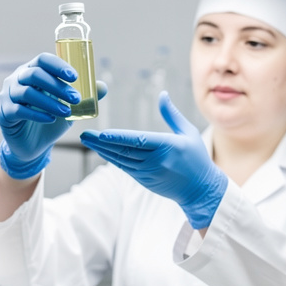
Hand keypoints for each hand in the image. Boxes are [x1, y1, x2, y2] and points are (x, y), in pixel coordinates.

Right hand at [0, 53, 105, 179]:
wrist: (34, 145)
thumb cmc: (50, 119)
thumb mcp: (70, 107)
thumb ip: (84, 97)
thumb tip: (103, 87)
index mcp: (32, 71)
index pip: (42, 60)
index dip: (58, 65)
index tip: (75, 76)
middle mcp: (17, 80)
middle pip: (34, 74)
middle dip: (57, 86)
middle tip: (76, 98)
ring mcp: (8, 96)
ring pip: (27, 93)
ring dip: (49, 102)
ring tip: (67, 112)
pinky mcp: (4, 114)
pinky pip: (18, 110)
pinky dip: (37, 114)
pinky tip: (51, 120)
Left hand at [80, 92, 227, 229]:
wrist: (200, 190)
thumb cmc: (196, 158)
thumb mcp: (188, 133)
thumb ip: (172, 115)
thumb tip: (162, 95)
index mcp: (168, 147)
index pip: (139, 141)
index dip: (119, 138)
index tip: (102, 133)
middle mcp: (156, 161)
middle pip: (125, 151)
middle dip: (103, 143)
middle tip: (85, 135)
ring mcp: (149, 173)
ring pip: (121, 160)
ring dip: (103, 151)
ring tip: (88, 141)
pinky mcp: (144, 180)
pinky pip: (125, 168)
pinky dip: (112, 158)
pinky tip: (101, 150)